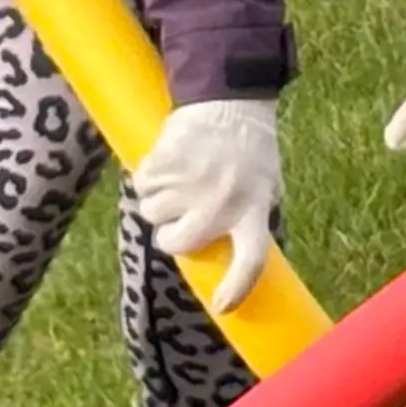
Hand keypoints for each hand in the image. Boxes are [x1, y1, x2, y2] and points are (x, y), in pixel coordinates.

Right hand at [136, 97, 280, 311]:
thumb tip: (230, 261)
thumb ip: (249, 220)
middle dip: (170, 235)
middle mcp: (222, 202)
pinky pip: (141, 184)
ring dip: (158, 200)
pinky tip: (167, 162)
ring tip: (179, 177)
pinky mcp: (167, 161)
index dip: (236, 287)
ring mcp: (192, 182)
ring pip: (152, 213)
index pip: (251, 261)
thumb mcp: (264, 187)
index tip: (222, 306)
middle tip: (178, 219)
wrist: (230, 100)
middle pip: (177, 243)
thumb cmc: (249, 151)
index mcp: (254, 210)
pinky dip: (147, 177)